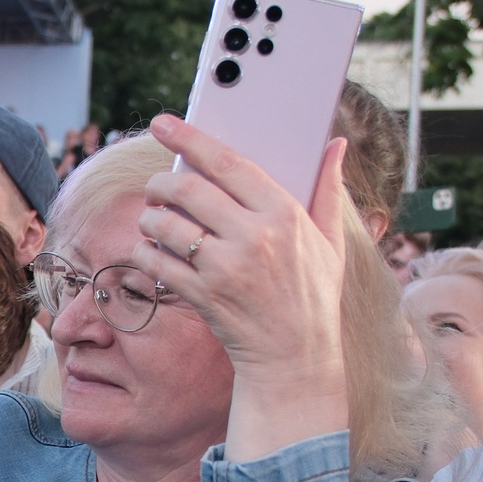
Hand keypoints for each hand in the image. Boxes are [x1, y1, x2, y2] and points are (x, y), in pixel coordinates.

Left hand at [134, 115, 348, 380]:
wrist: (295, 358)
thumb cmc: (313, 296)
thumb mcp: (331, 242)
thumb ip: (329, 190)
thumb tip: (336, 144)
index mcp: (284, 213)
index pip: (227, 162)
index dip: (190, 137)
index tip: (164, 123)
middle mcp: (254, 237)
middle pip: (187, 189)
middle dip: (161, 182)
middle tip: (157, 186)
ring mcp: (225, 268)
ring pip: (165, 224)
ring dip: (150, 218)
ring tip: (154, 220)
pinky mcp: (203, 296)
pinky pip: (157, 262)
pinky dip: (146, 252)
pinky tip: (153, 251)